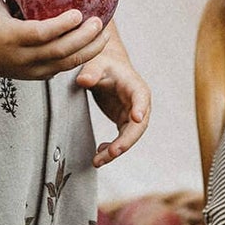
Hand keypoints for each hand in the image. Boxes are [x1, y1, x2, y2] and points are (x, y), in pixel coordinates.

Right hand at [0, 0, 110, 81]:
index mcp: (12, 37)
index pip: (40, 34)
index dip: (61, 26)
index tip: (78, 13)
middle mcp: (23, 57)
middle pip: (59, 52)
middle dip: (83, 38)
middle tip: (99, 21)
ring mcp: (33, 70)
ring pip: (66, 64)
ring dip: (89, 50)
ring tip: (104, 34)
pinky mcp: (39, 76)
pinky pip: (64, 68)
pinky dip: (81, 57)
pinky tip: (95, 43)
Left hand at [76, 31, 151, 164]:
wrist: (106, 67)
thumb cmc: (103, 63)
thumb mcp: (96, 64)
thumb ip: (91, 72)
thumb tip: (83, 80)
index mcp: (135, 87)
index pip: (141, 98)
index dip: (140, 108)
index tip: (136, 118)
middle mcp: (138, 103)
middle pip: (138, 125)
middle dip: (126, 140)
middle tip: (112, 152)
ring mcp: (132, 114)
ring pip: (129, 137)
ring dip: (116, 150)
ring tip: (98, 160)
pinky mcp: (124, 121)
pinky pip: (121, 139)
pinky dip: (111, 148)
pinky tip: (99, 154)